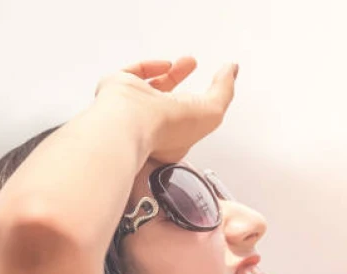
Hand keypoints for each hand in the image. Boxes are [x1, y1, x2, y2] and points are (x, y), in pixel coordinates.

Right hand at [93, 56, 237, 162]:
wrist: (131, 122)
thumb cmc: (165, 129)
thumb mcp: (212, 112)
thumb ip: (224, 91)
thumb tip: (231, 71)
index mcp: (171, 138)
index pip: (187, 123)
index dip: (200, 108)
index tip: (213, 91)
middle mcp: (150, 125)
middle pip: (168, 104)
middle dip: (183, 85)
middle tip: (193, 69)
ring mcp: (131, 108)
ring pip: (151, 88)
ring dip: (171, 74)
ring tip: (187, 62)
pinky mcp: (115, 90)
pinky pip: (132, 74)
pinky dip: (150, 67)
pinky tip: (165, 64)